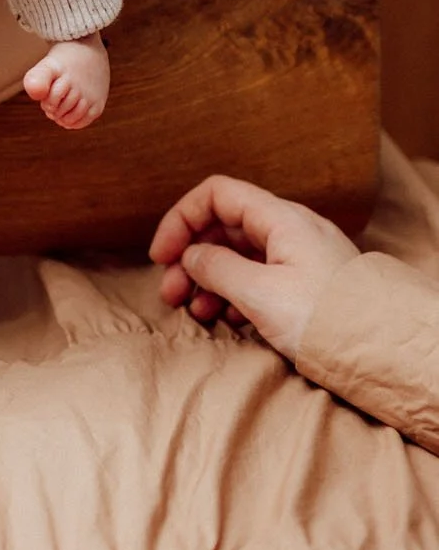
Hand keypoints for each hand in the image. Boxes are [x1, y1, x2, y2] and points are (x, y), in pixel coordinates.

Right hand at [150, 173, 359, 362]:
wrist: (388, 354)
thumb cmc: (330, 320)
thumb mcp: (262, 294)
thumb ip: (218, 269)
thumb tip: (192, 256)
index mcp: (280, 219)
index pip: (217, 195)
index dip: (182, 219)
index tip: (162, 256)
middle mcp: (289, 231)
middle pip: (224, 228)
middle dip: (191, 257)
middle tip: (171, 294)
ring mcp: (299, 259)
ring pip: (240, 257)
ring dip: (209, 280)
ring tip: (195, 312)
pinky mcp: (306, 287)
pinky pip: (259, 279)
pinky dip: (234, 295)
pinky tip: (225, 319)